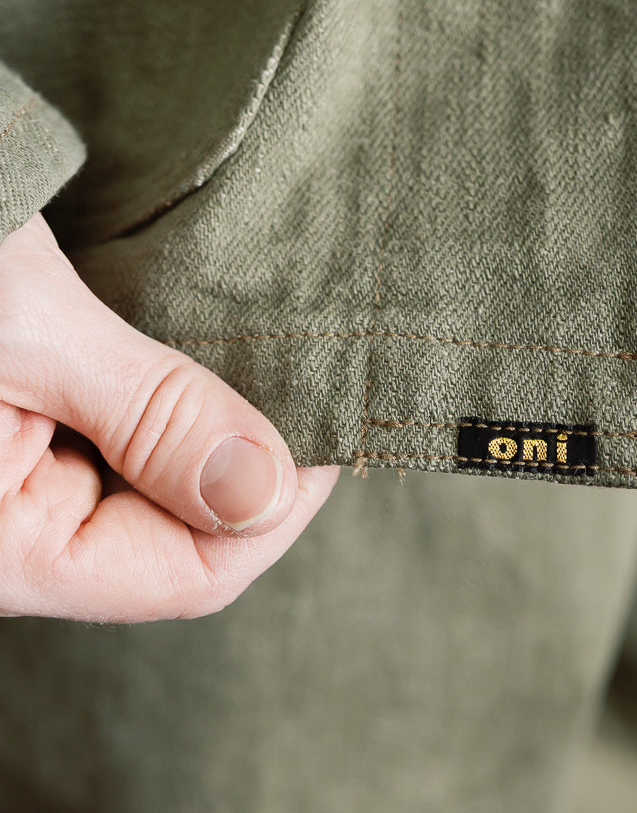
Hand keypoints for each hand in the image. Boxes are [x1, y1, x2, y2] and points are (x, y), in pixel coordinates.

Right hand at [0, 212, 337, 621]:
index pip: (189, 576)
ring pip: (152, 485)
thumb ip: (148, 415)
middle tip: (307, 368)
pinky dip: (163, 395)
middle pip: (177, 534)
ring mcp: (11, 480)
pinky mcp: (13, 429)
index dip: (279, 506)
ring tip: (257, 347)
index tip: (335, 417)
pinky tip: (195, 340)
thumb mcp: (26, 329)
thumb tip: (268, 490)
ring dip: (208, 421)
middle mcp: (6, 533)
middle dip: (247, 459)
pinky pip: (114, 440)